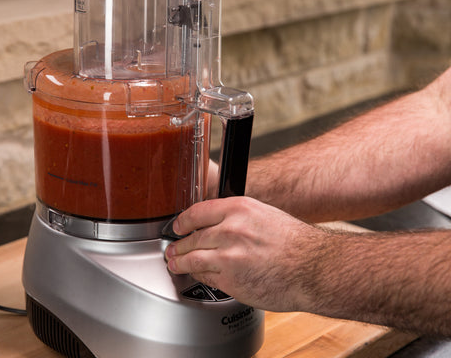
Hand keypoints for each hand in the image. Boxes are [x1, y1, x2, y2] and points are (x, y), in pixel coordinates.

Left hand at [165, 196, 323, 311]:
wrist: (314, 268)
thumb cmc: (296, 244)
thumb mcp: (264, 215)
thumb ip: (238, 218)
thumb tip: (218, 225)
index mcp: (238, 209)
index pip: (197, 212)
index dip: (183, 221)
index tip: (178, 226)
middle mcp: (230, 229)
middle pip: (191, 237)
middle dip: (178, 245)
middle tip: (173, 248)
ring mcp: (227, 255)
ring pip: (191, 258)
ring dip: (180, 262)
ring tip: (175, 263)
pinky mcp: (229, 278)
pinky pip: (205, 277)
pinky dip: (198, 276)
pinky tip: (196, 276)